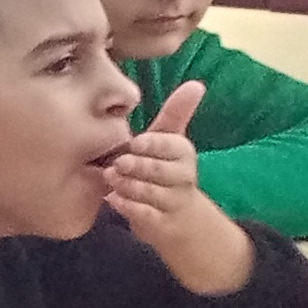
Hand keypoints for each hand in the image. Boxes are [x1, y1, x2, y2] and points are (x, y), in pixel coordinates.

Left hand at [103, 79, 253, 291]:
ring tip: (110, 179)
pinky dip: (128, 207)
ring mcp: (172, 202)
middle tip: (116, 163)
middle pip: (161, 171)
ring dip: (129, 185)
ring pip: (151, 193)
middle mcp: (182, 177)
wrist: (177, 216)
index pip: (173, 146)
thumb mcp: (169, 140)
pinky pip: (144, 216)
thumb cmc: (163, 168)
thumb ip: (176, 113)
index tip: (135, 143)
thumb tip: (197, 83)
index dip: (154, 145)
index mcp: (183, 154)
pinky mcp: (160, 224)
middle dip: (139, 166)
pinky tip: (112, 200)